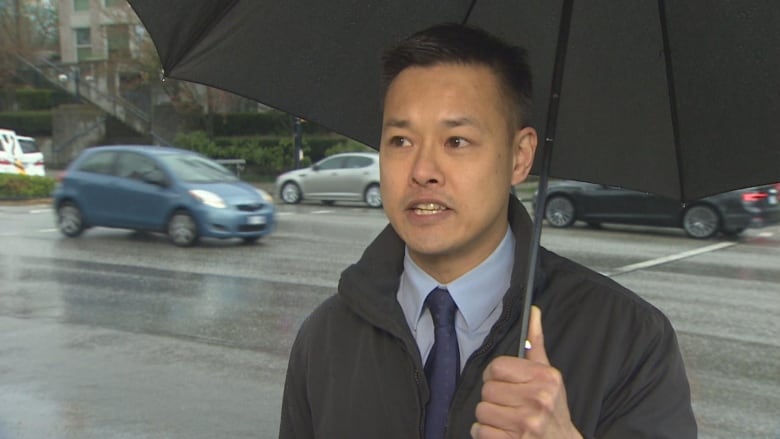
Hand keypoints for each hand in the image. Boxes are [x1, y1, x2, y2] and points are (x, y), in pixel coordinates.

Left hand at [470, 306, 581, 438]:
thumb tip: (533, 311)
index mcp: (545, 379)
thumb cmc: (553, 409)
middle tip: (509, 405)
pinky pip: (479, 431)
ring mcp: (527, 424)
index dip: (494, 376)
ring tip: (506, 419)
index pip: (496, 367)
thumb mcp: (549, 376)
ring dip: (489, 417)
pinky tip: (502, 432)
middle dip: (494, 398)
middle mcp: (538, 400)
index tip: (502, 382)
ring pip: (481, 411)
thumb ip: (536, 344)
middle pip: (487, 390)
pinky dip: (486, 433)